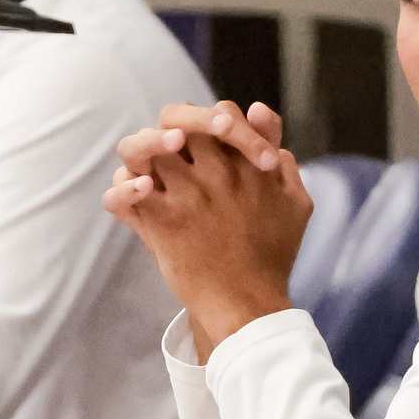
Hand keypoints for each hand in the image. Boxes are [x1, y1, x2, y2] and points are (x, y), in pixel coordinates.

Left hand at [105, 100, 308, 354]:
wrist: (248, 306)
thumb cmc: (273, 256)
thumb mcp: (296, 203)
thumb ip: (284, 161)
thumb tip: (261, 115)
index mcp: (249, 165)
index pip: (223, 113)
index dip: (213, 119)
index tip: (213, 141)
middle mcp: (217, 173)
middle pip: (176, 118)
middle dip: (170, 126)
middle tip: (173, 146)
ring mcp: (187, 196)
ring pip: (142, 147)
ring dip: (140, 151)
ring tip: (150, 169)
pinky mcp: (162, 222)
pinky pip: (125, 193)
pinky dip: (123, 191)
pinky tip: (140, 195)